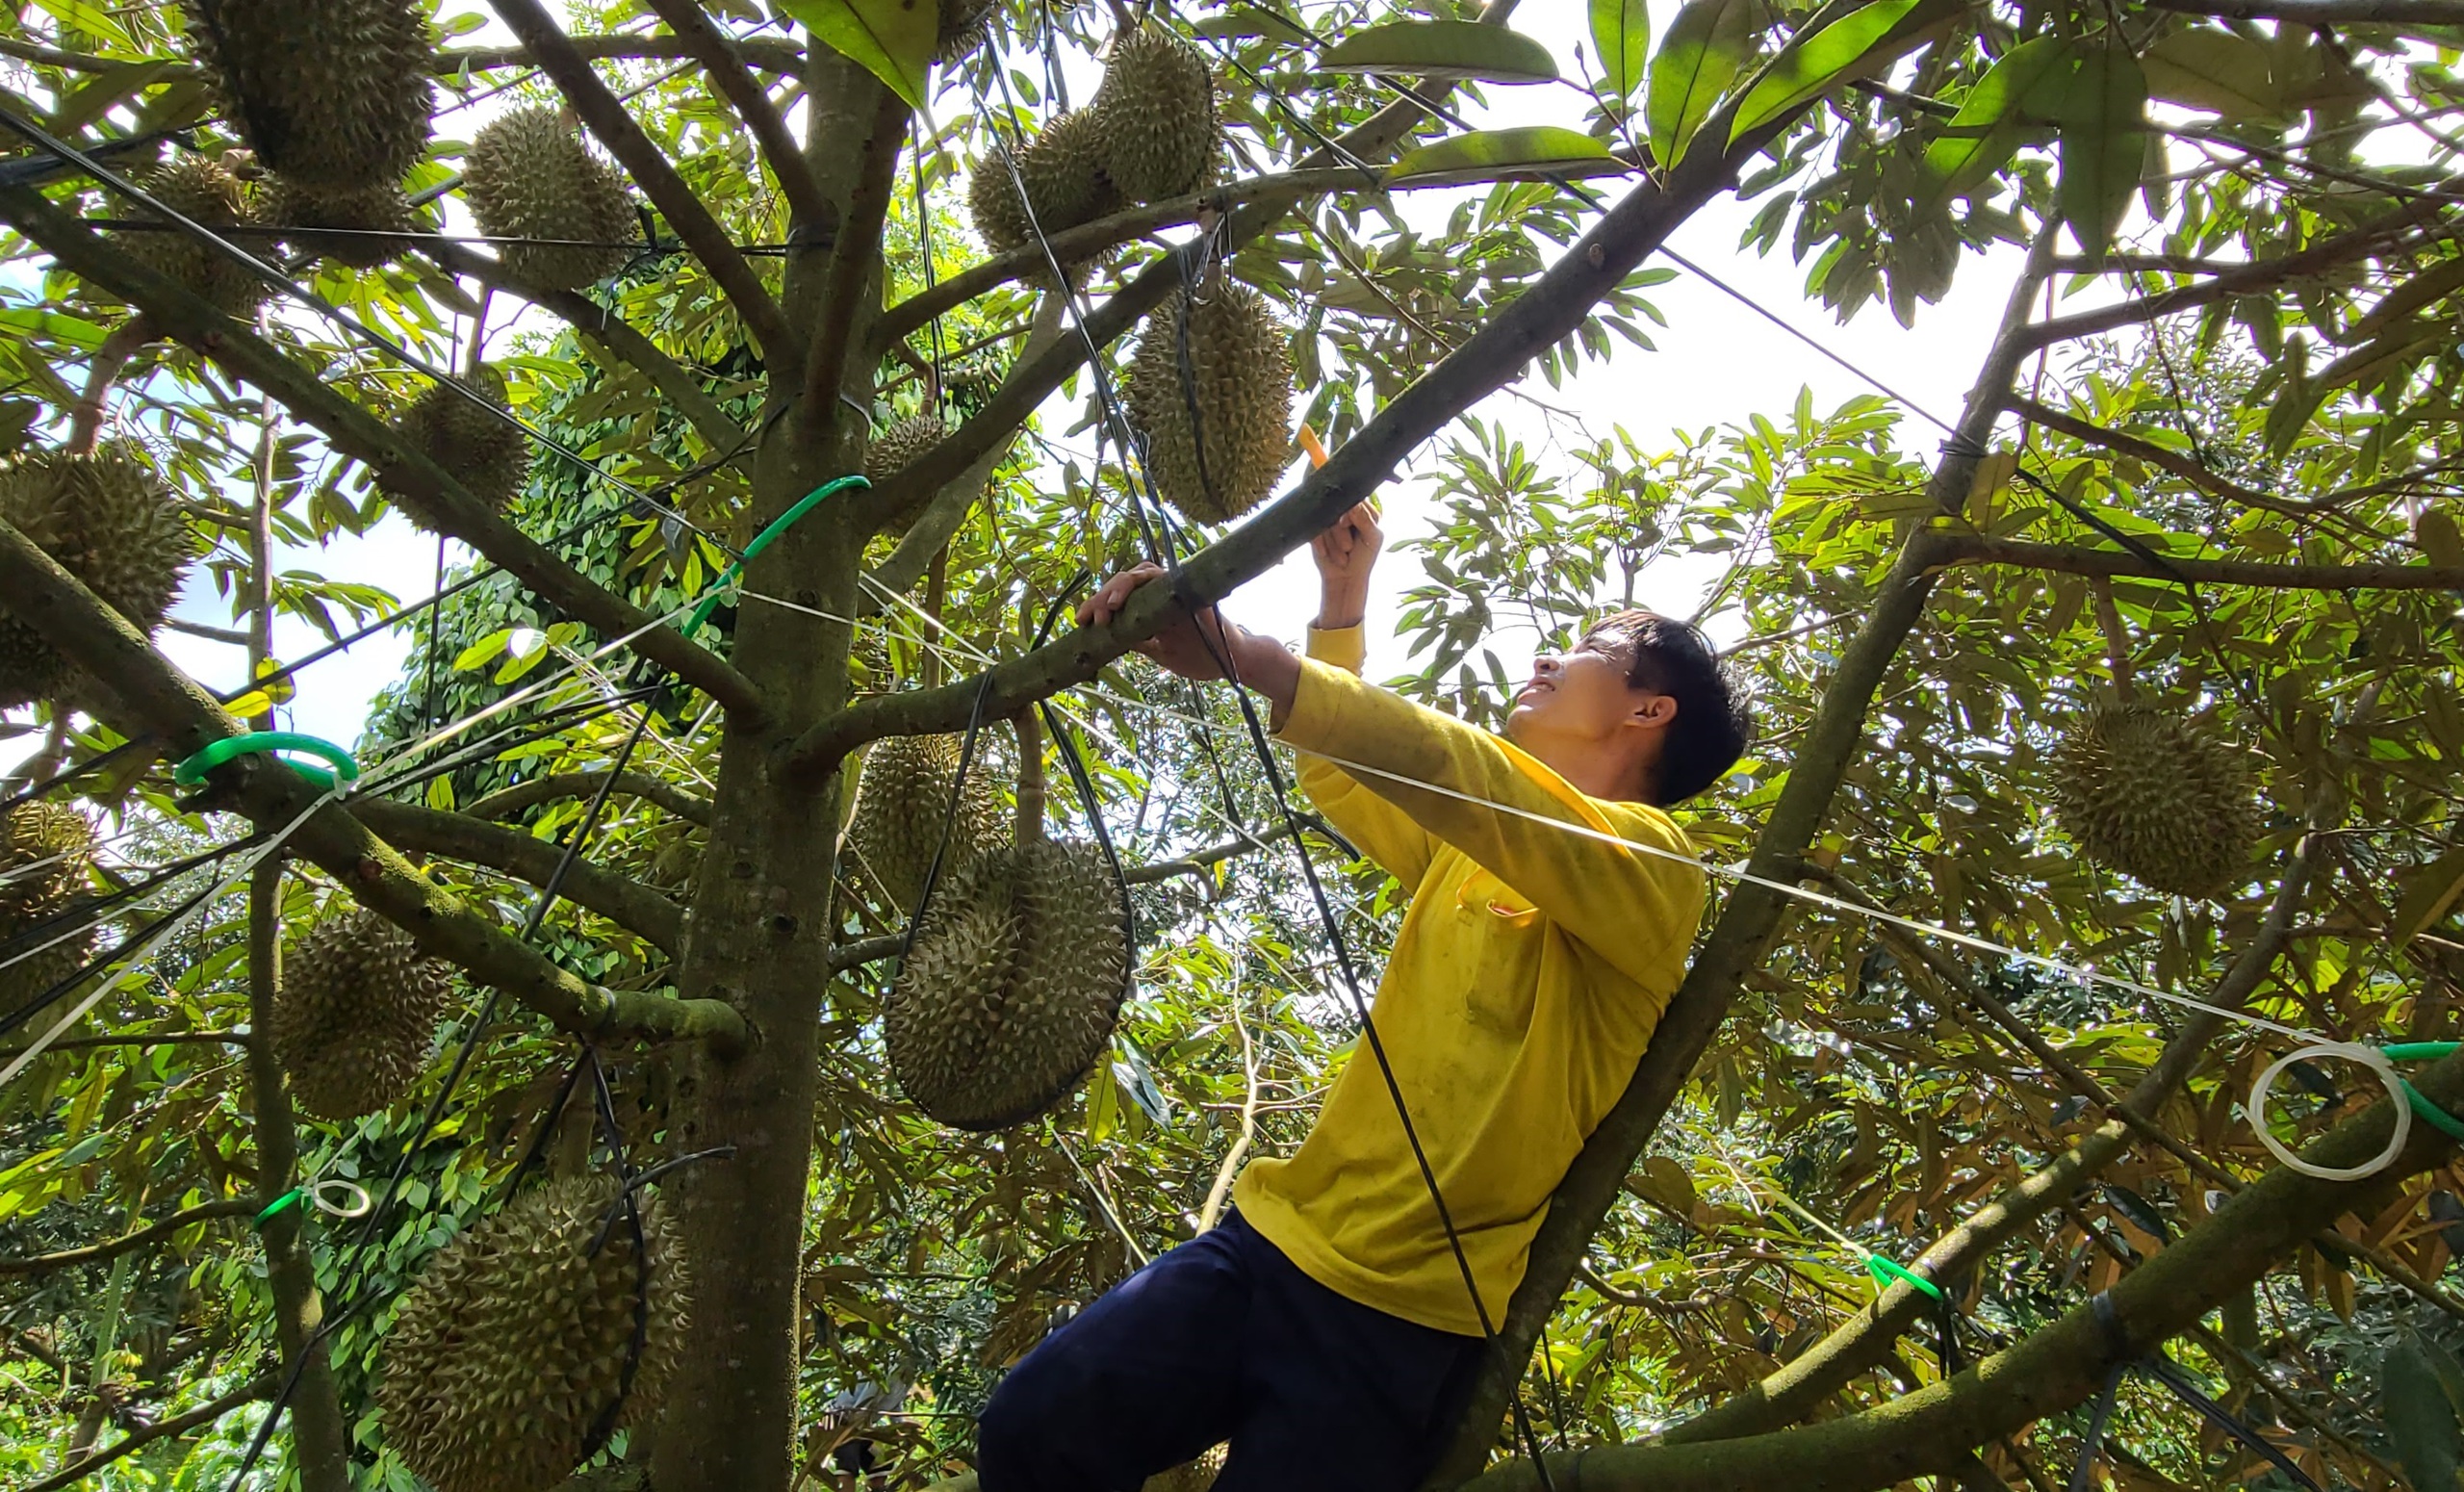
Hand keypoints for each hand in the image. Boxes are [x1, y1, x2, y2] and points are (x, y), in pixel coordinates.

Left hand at [1075, 562, 1302, 723]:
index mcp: (1155, 604)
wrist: (1235, 661)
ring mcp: (1177, 587)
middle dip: (1100, 598)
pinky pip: (1160, 575)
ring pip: (1138, 573)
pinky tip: (1122, 600)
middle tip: (1084, 619)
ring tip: (1103, 610)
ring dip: (1116, 588)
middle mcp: (1163, 591)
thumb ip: (1140, 641)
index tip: (1080, 623)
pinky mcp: (1189, 590)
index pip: (1121, 596)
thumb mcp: (1161, 652)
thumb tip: (1110, 639)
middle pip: (1124, 581)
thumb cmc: (1201, 655)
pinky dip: (1139, 582)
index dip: (1097, 604)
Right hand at [1310, 499, 1381, 628]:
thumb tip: (1353, 505)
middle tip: (1348, 548)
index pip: (1355, 499)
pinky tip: (1327, 554)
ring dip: (1332, 542)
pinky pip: (1314, 531)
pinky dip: (1321, 544)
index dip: (1350, 512)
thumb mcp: (1372, 539)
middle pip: (1337, 509)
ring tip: (1341, 554)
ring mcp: (1329, 520)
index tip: (1350, 525)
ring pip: (1325, 521)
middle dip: (1341, 533)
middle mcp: (1345, 512)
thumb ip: (1366, 520)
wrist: (1344, 578)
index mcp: (1364, 511)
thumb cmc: (1363, 558)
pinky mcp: (1315, 530)